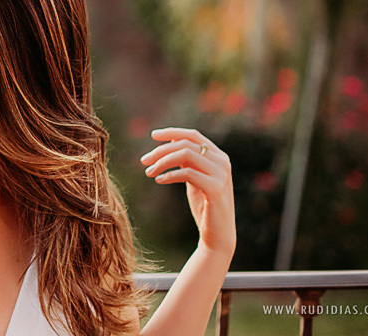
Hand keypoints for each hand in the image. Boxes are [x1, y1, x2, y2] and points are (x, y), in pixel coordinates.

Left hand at [141, 127, 235, 258]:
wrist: (218, 235)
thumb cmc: (204, 205)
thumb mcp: (194, 178)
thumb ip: (187, 161)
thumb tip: (171, 142)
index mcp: (218, 156)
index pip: (193, 135)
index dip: (172, 132)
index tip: (153, 135)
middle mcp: (222, 162)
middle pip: (185, 144)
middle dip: (161, 150)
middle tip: (144, 160)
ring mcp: (221, 174)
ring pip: (185, 154)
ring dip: (162, 162)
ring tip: (149, 172)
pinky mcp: (216, 188)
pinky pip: (187, 173)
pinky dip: (169, 175)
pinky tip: (158, 180)